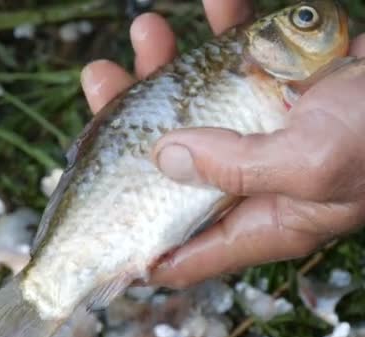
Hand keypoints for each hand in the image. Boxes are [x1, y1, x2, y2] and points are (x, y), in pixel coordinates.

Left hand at [80, 0, 364, 288]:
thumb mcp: (315, 163)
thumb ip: (238, 167)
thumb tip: (164, 157)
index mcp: (259, 218)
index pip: (180, 248)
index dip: (132, 239)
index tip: (85, 217)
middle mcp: (251, 179)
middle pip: (167, 163)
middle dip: (126, 119)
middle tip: (100, 77)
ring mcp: (260, 130)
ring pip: (191, 102)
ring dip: (163, 62)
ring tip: (144, 30)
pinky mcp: (279, 88)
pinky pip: (235, 56)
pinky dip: (222, 27)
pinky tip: (216, 1)